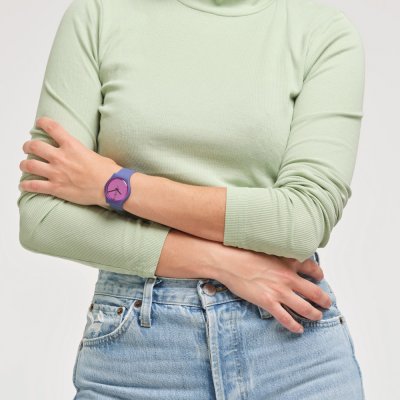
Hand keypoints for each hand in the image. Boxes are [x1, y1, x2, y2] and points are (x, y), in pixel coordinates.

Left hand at [19, 117, 121, 207]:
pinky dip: (26, 185)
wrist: (110, 187)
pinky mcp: (56, 188)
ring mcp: (56, 173)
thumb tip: (84, 155)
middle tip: (28, 148)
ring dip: (24, 165)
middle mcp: (60, 157)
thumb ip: (84, 153)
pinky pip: (34, 186)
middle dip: (28, 146)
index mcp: (72, 146)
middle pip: (34, 146)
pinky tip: (23, 185)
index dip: (42, 122)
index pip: (52, 127)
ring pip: (29, 165)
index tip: (39, 122)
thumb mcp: (96, 154)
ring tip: (24, 165)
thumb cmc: (108, 172)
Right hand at [213, 248, 331, 333]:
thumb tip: (285, 260)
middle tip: (327, 303)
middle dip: (324, 300)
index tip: (320, 278)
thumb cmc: (244, 254)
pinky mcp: (268, 302)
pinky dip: (294, 325)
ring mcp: (279, 291)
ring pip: (305, 308)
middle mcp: (288, 278)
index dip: (319, 275)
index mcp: (288, 262)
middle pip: (314, 292)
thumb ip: (280, 256)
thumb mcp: (267, 250)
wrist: (230, 262)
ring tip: (317, 317)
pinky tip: (299, 329)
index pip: (312, 268)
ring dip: (314, 314)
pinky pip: (286, 318)